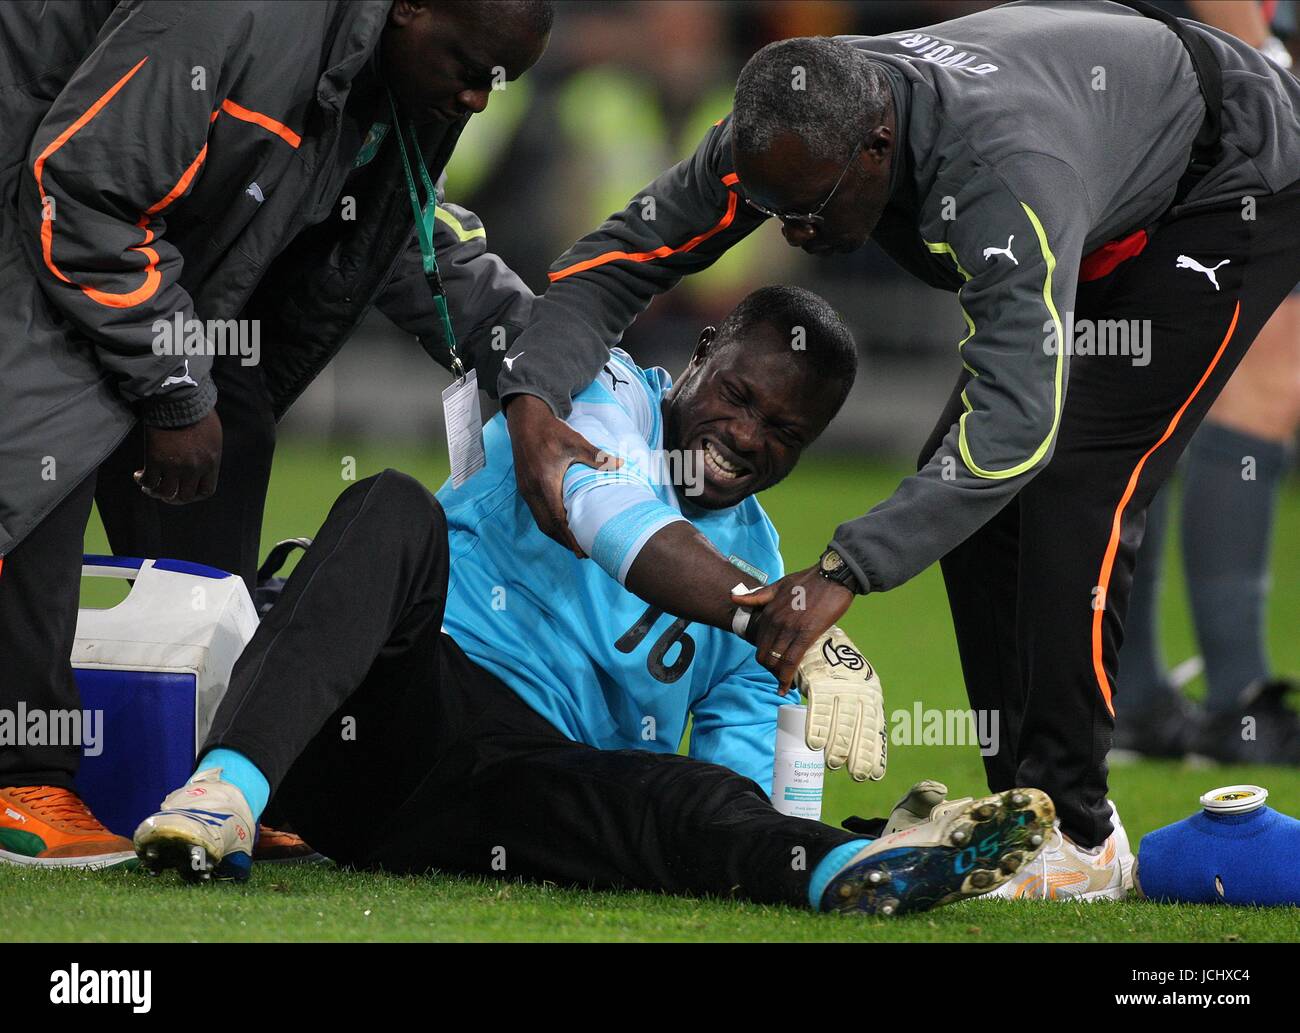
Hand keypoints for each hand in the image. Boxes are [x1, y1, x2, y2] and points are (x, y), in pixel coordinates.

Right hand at [135, 409, 222, 503]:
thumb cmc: (196, 411)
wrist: (179, 399)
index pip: (206, 491)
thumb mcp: (212, 435)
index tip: (185, 491)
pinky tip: (138, 475)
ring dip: (156, 493)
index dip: (194, 495)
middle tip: (165, 493)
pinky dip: (142, 481)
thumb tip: (201, 463)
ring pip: (165, 493)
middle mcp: (194, 468)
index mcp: (211, 462)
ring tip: (149, 487)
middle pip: (185, 496)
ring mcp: (175, 466)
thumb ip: (208, 453)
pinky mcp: (155, 459)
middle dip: (174, 498)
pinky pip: (148, 481)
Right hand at [505, 393, 617, 557]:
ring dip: (556, 535)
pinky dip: (549, 524)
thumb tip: (621, 465)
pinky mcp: (524, 488)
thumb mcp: (575, 441)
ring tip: (574, 544)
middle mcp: (532, 491)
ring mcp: (526, 491)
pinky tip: (561, 525)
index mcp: (544, 483)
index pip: (557, 519)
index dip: (569, 537)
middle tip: (583, 553)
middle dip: (565, 541)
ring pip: (540, 522)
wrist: (525, 421)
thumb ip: (597, 456)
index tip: (582, 550)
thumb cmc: (551, 431)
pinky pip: (537, 513)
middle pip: (548, 526)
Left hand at [731, 565, 852, 693]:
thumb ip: (758, 596)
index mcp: (769, 611)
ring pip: (776, 660)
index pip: (759, 642)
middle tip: (780, 675)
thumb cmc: (809, 580)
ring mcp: (790, 628)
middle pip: (765, 654)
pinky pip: (792, 660)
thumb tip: (734, 598)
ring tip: (784, 683)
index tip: (772, 663)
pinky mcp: (807, 633)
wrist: (832, 575)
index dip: (764, 656)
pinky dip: (787, 677)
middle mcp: (776, 621)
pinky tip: (786, 687)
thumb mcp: (779, 585)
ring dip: (778, 675)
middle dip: (770, 668)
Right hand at [794, 625, 886, 781]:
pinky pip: (819, 708)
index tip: (873, 774)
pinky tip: (815, 744)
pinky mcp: (820, 681)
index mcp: (871, 694)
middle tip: (857, 775)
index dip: (873, 752)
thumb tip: (861, 742)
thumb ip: (860, 710)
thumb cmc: (839, 669)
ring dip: (837, 745)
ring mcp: (840, 686)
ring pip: (840, 721)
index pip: (874, 728)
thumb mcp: (857, 687)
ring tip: (834, 764)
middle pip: (860, 728)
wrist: (821, 637)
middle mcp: (859, 691)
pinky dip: (817, 727)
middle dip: (858, 753)